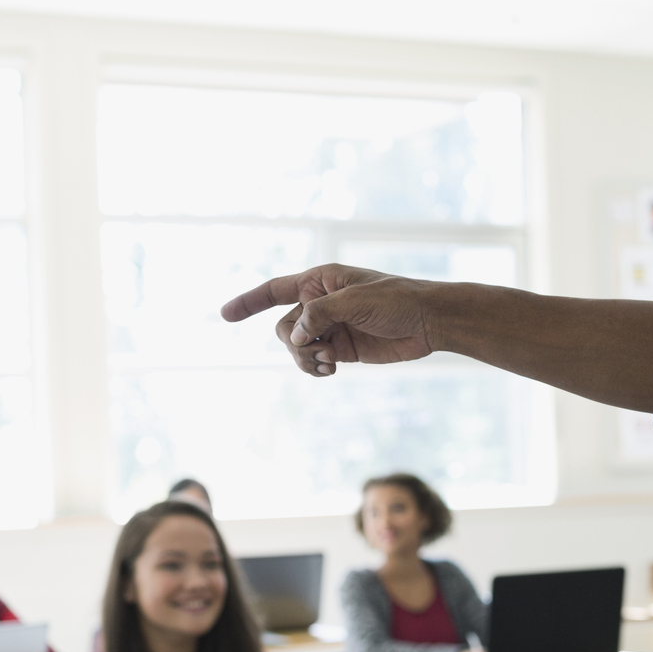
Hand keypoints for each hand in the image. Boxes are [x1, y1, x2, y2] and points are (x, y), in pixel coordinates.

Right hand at [220, 265, 438, 377]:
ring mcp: (329, 328)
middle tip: (319, 348)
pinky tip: (331, 370)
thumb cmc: (396, 300)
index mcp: (320, 282)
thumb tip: (295, 337)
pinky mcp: (341, 349)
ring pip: (296, 348)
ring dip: (305, 358)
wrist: (428, 322)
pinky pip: (313, 362)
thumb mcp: (355, 301)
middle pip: (284, 327)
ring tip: (329, 362)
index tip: (224, 315)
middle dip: (295, 342)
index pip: (275, 290)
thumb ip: (319, 315)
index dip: (248, 302)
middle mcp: (320, 304)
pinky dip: (316, 368)